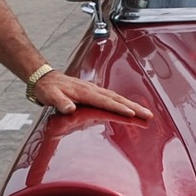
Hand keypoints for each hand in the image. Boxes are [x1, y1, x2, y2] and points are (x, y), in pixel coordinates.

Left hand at [32, 70, 151, 119]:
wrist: (46, 79)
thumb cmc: (48, 89)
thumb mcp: (50, 96)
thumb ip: (60, 102)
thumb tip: (69, 108)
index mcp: (85, 92)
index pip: (105, 102)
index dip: (118, 109)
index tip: (131, 115)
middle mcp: (93, 90)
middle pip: (118, 100)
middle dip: (134, 108)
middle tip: (149, 116)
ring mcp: (95, 91)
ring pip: (118, 99)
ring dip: (133, 106)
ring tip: (146, 114)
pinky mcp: (95, 93)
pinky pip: (113, 99)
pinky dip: (124, 104)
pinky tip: (130, 110)